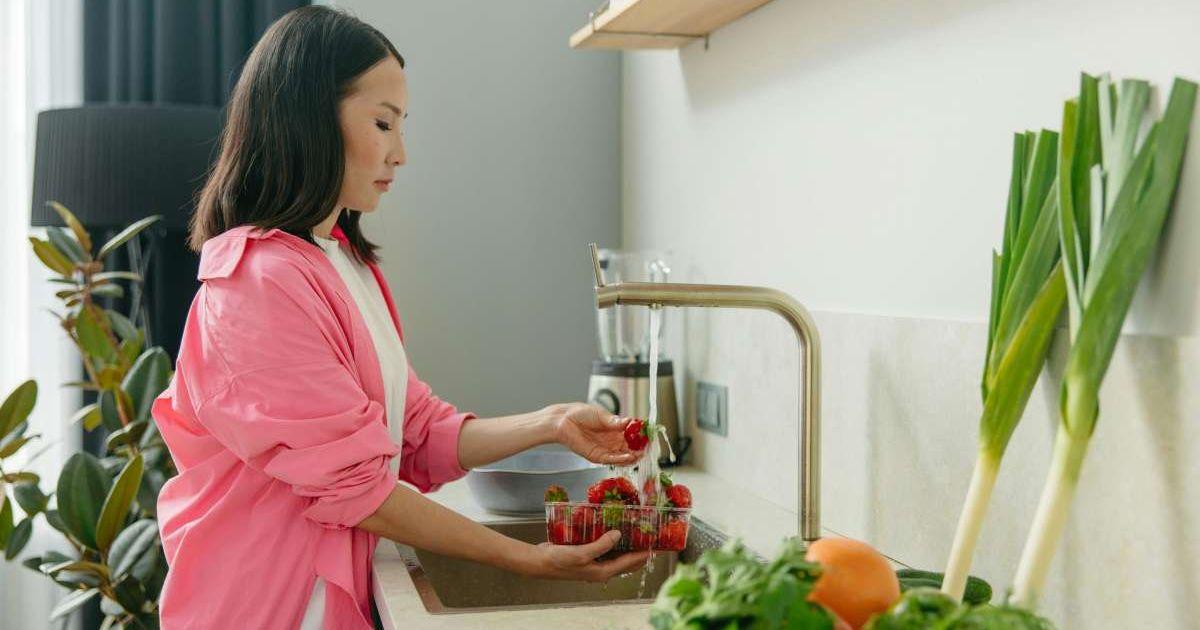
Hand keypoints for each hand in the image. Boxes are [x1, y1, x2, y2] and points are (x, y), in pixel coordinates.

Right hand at [530, 530, 651, 581]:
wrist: (540, 562)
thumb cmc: (559, 561)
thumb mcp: (582, 553)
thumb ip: (601, 545)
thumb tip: (618, 535)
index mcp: (602, 572)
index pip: (628, 563)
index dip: (643, 554)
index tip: (655, 547)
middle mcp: (600, 569)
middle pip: (626, 561)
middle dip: (638, 552)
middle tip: (649, 539)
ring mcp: (593, 563)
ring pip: (616, 555)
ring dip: (626, 546)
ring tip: (636, 534)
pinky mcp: (586, 555)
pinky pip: (604, 548)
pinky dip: (611, 541)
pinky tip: (612, 531)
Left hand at [550, 403, 639, 465]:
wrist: (565, 420)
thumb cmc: (582, 414)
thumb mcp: (602, 415)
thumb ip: (616, 421)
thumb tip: (630, 421)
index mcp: (616, 429)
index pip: (632, 436)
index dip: (641, 437)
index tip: (649, 437)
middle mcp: (613, 441)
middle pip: (630, 448)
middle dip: (639, 450)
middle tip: (647, 449)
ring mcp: (606, 449)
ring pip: (623, 456)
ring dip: (632, 457)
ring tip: (640, 454)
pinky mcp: (597, 456)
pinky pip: (611, 460)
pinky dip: (621, 459)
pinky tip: (628, 457)